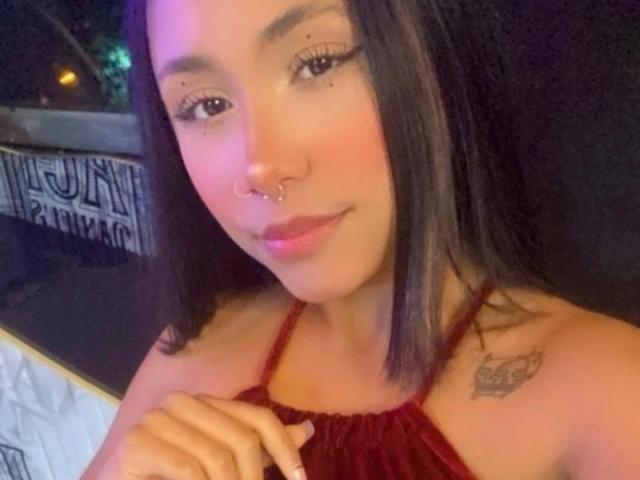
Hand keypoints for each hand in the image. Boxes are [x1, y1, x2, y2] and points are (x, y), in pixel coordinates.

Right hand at [114, 391, 313, 479]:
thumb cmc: (177, 479)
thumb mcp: (229, 462)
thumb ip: (263, 447)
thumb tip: (307, 430)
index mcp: (206, 402)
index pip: (258, 418)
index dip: (285, 449)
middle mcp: (182, 402)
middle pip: (242, 437)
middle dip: (256, 477)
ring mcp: (156, 419)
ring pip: (218, 456)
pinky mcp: (137, 444)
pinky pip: (189, 468)